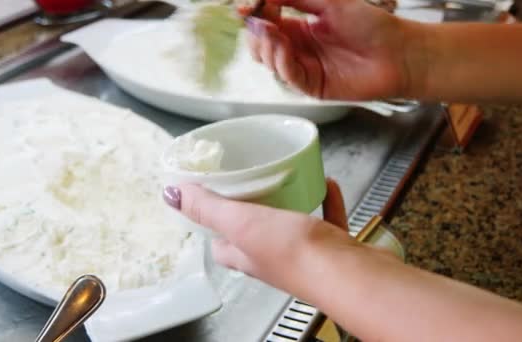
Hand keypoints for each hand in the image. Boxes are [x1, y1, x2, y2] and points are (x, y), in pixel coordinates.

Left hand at [162, 179, 359, 294]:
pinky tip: (327, 182)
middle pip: (255, 232)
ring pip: (291, 225)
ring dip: (289, 201)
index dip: (212, 221)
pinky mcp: (332, 247)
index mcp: (246, 255)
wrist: (349, 274)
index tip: (211, 195)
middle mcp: (272, 258)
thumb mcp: (241, 223)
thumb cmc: (296, 255)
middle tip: (251, 179)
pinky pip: (326, 219)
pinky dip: (325, 200)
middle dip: (252, 207)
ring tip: (288, 177)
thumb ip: (208, 208)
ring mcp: (304, 254)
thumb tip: (172, 195)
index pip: (220, 242)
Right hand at [241, 0, 419, 99]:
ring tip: (272, 32)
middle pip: (262, 44)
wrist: (399, 53)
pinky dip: (281, 61)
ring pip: (270, 62)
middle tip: (260, 21)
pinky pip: (288, 76)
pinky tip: (283, 47)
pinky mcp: (312, 86)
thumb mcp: (330, 2)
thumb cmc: (372, 26)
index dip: (255, 14)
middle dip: (256, 32)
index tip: (245, 7)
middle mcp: (300, 49)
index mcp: (301, 28)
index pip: (267, 22)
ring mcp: (305, 68)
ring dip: (265, 46)